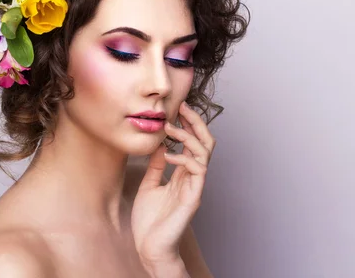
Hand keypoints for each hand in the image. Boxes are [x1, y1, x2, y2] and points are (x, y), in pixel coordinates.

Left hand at [131, 101, 216, 265]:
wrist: (149, 247)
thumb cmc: (149, 220)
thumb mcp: (148, 185)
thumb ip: (155, 166)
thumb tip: (159, 146)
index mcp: (183, 174)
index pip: (192, 143)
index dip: (189, 124)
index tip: (177, 108)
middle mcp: (192, 178)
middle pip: (205, 143)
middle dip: (196, 122)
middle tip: (183, 107)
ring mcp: (194, 187)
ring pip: (204, 153)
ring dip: (188, 136)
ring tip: (170, 128)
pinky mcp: (193, 198)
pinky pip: (197, 171)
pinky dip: (183, 158)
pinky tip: (167, 156)